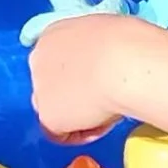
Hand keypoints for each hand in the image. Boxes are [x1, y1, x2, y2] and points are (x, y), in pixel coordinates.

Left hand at [29, 11, 144, 144]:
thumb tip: (103, 65)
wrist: (126, 62)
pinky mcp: (47, 116)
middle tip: (104, 98)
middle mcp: (38, 58)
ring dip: (78, 115)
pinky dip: (83, 133)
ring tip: (108, 110)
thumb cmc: (129, 43)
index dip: (80, 73)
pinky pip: (63, 134)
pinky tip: (104, 121)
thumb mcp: (107, 33)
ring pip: (57, 110)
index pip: (58, 60)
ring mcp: (39, 88)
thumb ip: (95, 49)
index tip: (100, 79)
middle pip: (52, 85)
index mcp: (54, 33)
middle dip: (73, 95)